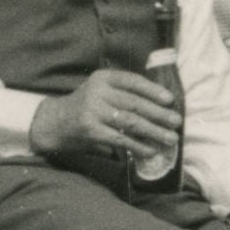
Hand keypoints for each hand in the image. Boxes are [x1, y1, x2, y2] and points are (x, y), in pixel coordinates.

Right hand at [30, 68, 180, 169]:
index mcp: (103, 78)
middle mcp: (97, 91)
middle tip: (176, 122)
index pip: (133, 81)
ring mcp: (93, 111)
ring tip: (170, 139)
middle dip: (159, 114)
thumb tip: (160, 108)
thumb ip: (124, 95)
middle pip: (135, 103)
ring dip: (153, 131)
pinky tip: (150, 150)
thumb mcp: (101, 92)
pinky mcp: (90, 131)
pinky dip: (137, 146)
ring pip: (130, 121)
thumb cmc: (85, 108)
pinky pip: (120, 139)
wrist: (53, 123)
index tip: (170, 100)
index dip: (153, 90)